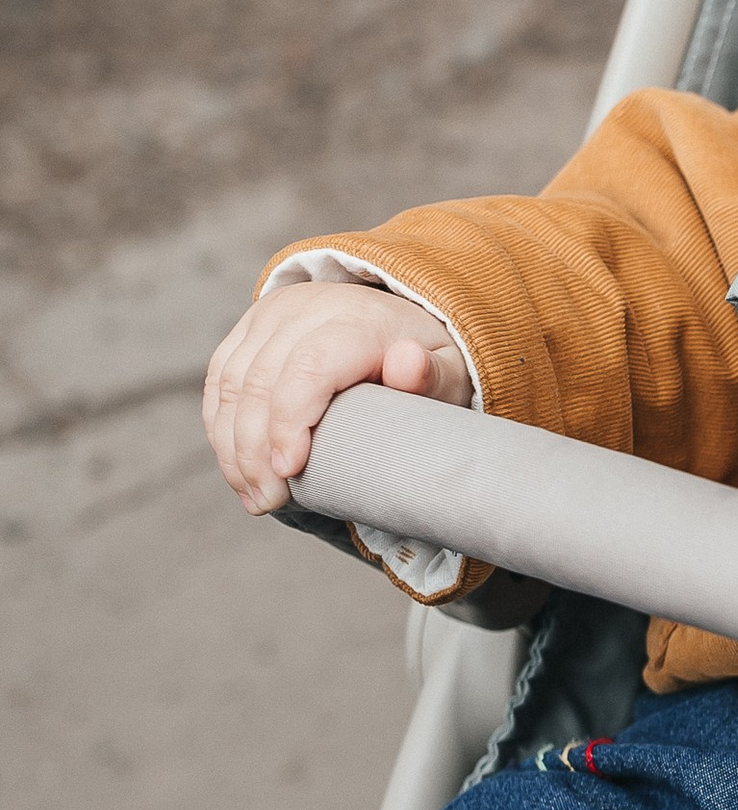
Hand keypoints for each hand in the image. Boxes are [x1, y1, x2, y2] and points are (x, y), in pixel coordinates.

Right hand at [204, 278, 471, 510]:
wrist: (396, 320)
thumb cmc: (424, 359)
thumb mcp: (446, 369)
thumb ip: (432, 374)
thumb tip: (407, 363)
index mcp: (357, 319)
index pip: (309, 367)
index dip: (289, 420)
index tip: (288, 471)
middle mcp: (307, 309)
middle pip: (262, 380)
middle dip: (256, 449)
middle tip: (269, 501)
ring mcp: (272, 315)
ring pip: (232, 382)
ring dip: (233, 447)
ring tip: (254, 496)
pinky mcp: (249, 328)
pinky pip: (220, 379)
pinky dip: (221, 429)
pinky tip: (238, 470)